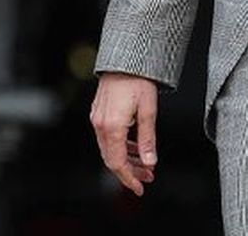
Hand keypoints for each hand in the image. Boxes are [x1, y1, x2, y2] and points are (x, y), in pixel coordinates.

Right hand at [90, 72, 158, 195]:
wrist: (125, 59)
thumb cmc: (137, 80)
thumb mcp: (148, 111)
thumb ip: (148, 139)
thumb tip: (150, 162)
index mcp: (112, 126)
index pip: (117, 162)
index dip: (129, 178)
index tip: (140, 188)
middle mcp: (100, 124)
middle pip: (112, 158)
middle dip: (130, 171)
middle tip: (148, 177)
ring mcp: (97, 118)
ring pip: (109, 149)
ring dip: (127, 159)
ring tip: (145, 164)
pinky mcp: (99, 113)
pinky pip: (108, 137)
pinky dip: (121, 146)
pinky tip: (135, 147)